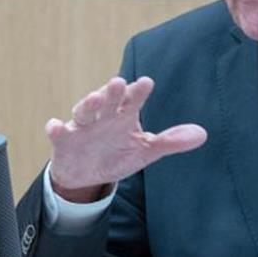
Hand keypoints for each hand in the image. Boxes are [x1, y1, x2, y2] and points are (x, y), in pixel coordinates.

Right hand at [45, 76, 206, 202]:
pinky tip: (54, 126)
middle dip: (112, 92)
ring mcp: (82, 127)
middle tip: (119, 81)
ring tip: (95, 97)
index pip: (132, 101)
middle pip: (108, 101)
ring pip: (84, 112)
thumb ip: (170, 141)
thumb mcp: (145, 151)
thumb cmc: (117, 154)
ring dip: (88, 104)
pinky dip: (54, 129)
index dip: (138, 92)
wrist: (87, 174)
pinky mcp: (64, 140)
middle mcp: (103, 116)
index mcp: (124, 116)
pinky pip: (57, 133)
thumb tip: (203, 135)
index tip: (147, 83)